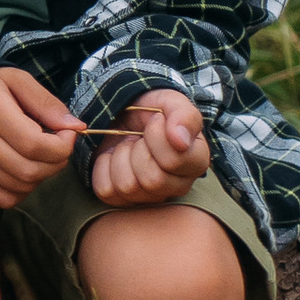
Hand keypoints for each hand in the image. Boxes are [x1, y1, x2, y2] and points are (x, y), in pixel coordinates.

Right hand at [0, 65, 83, 208]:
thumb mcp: (19, 81)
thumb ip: (47, 103)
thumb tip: (76, 127)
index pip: (35, 145)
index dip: (62, 146)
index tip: (68, 135)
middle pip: (30, 171)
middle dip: (56, 163)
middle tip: (57, 147)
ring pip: (21, 187)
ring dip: (40, 175)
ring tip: (38, 156)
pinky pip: (6, 199)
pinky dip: (23, 189)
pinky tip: (21, 168)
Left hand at [88, 90, 210, 208]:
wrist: (124, 111)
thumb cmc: (151, 110)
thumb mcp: (170, 101)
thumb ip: (184, 116)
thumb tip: (181, 141)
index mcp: (196, 161)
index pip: (174, 162)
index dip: (157, 137)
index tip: (154, 121)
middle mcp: (177, 185)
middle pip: (152, 180)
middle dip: (137, 150)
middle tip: (138, 136)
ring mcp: (151, 195)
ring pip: (128, 186)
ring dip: (120, 157)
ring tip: (127, 144)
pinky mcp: (123, 198)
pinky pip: (106, 190)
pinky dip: (103, 167)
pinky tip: (113, 156)